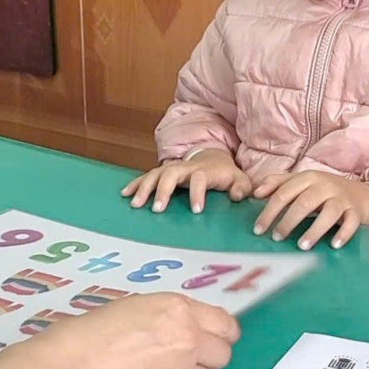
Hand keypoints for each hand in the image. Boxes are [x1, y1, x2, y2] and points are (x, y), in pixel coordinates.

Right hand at [20, 293, 239, 368]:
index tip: (216, 340)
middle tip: (186, 362)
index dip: (222, 334)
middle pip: (223, 355)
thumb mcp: (129, 311)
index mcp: (177, 310)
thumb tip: (171, 334)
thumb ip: (161, 321)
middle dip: (209, 359)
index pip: (225, 323)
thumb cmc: (83, 336)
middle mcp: (186, 340)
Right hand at [121, 149, 250, 213]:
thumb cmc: (226, 174)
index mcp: (206, 170)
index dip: (198, 193)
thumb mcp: (240, 180)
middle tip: (157, 209)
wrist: (213, 158)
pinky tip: (126, 194)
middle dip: (163, 190)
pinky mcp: (163, 171)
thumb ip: (242, 188)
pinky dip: (136, 184)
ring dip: (144, 188)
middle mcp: (186, 167)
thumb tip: (236, 196)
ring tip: (135, 204)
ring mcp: (173, 168)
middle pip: (172, 173)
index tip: (196, 210)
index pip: (200, 179)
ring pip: (156, 174)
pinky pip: (147, 176)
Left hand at [253, 171, 368, 249]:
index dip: (269, 211)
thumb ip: (278, 183)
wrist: (362, 194)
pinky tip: (334, 245)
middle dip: (288, 221)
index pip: (284, 193)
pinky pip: (351, 222)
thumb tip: (255, 192)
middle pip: (304, 203)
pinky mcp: (356, 211)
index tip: (258, 229)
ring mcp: (342, 199)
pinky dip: (343, 233)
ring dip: (314, 230)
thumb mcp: (302, 182)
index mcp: (308, 178)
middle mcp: (325, 186)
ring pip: (329, 212)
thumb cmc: (324, 190)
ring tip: (302, 246)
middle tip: (277, 238)